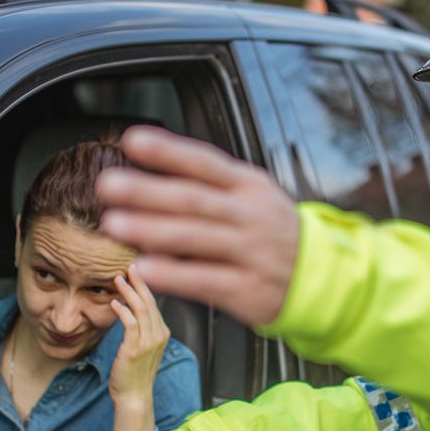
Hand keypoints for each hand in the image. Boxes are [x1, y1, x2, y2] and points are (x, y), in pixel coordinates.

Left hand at [95, 126, 299, 326]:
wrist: (320, 278)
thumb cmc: (272, 234)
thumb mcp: (253, 197)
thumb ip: (209, 187)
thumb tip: (150, 178)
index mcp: (249, 186)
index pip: (205, 162)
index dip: (168, 151)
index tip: (132, 141)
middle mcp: (250, 216)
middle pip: (193, 199)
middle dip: (147, 191)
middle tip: (109, 185)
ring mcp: (251, 253)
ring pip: (195, 238)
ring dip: (151, 230)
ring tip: (114, 224)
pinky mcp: (248, 290)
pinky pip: (205, 280)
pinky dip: (173, 274)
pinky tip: (144, 268)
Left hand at [108, 265, 166, 430]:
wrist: (134, 396)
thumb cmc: (134, 372)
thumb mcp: (143, 347)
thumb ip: (141, 328)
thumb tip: (130, 309)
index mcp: (163, 332)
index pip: (155, 303)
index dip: (145, 285)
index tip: (136, 272)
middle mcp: (160, 335)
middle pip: (151, 301)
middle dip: (139, 281)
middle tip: (129, 266)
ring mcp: (149, 342)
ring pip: (141, 308)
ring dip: (129, 291)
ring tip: (118, 279)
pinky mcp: (135, 348)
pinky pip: (130, 322)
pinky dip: (122, 310)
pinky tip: (114, 302)